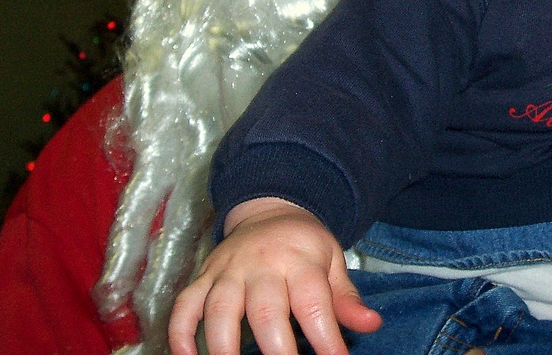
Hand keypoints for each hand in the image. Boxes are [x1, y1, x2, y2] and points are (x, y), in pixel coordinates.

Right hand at [168, 197, 381, 354]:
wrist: (268, 209)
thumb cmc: (304, 245)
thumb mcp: (332, 261)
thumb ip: (346, 298)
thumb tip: (372, 324)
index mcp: (299, 259)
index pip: (313, 302)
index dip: (325, 337)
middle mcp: (262, 264)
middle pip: (266, 309)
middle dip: (276, 348)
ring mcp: (228, 271)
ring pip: (220, 309)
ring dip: (224, 346)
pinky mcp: (203, 277)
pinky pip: (185, 305)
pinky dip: (180, 333)